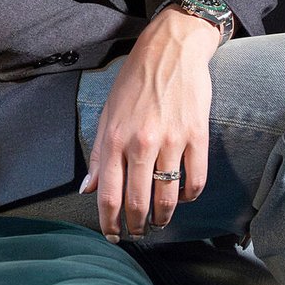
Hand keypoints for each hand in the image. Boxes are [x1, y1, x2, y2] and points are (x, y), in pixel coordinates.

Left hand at [80, 7, 216, 240]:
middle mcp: (141, 143)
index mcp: (115, 139)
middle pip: (138, 202)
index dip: (110, 223)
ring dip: (164, 216)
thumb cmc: (134, 82)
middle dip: (137, 225)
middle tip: (139, 232)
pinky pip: (195, 179)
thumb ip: (99, 155)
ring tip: (161, 221)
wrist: (170, 49)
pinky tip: (183, 197)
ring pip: (168, 196)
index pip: (109, 195)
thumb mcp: (107, 115)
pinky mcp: (197, 135)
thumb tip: (88, 189)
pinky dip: (189, 196)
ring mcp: (171, 140)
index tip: (113, 234)